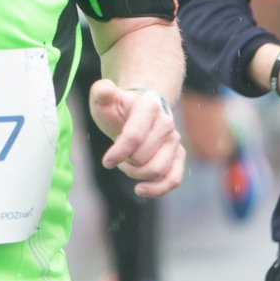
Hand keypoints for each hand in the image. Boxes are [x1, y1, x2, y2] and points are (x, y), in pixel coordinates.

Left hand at [88, 80, 185, 196]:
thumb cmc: (117, 107)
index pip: (134, 137)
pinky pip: (173, 179)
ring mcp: (174, 140)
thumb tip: (106, 91)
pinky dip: (157, 189)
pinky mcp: (178, 155)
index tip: (106, 161)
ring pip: (156, 170)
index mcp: (149, 106)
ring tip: (126, 164)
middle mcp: (166, 123)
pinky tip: (139, 189)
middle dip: (125, 161)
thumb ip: (101, 91)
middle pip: (142, 157)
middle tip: (118, 153)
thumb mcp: (103, 97)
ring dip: (136, 173)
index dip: (118, 153)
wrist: (135, 111)